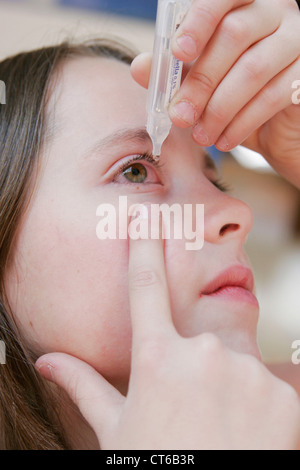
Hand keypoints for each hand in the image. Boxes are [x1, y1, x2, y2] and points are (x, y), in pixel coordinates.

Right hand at [36, 209, 299, 449]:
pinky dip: (260, 402)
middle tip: (198, 406)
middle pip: (203, 335)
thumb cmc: (156, 465)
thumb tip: (45, 362)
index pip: (146, 288)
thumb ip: (84, 387)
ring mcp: (244, 371)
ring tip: (221, 424)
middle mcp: (200, 354)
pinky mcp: (282, 394)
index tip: (148, 219)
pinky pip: (270, 383)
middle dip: (201, 361)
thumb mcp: (115, 430)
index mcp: (156, 359)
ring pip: (237, 359)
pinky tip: (248, 432)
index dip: (146, 248)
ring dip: (230, 383)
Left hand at [131, 0, 299, 187]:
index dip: (199, 21)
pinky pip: (272, 96)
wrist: (275, 130)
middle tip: (179, 116)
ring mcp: (296, 41)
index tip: (178, 53)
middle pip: (234, 34)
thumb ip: (172, 72)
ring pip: (253, 69)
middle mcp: (275, 13)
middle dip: (200, 81)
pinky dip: (242, 123)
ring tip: (200, 136)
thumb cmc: (235, 98)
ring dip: (219, 108)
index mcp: (243, 5)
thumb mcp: (201, 84)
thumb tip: (139, 67)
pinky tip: (223, 141)